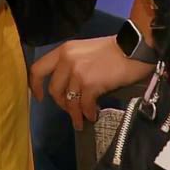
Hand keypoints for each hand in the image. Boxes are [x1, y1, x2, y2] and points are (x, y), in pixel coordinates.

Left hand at [28, 35, 153, 129]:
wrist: (134, 49)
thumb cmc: (113, 51)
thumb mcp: (85, 51)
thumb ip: (72, 65)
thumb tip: (68, 88)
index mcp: (64, 50)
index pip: (38, 68)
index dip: (35, 85)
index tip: (39, 97)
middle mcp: (67, 60)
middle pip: (54, 89)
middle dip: (61, 103)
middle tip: (70, 109)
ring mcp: (78, 72)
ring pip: (69, 100)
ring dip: (75, 113)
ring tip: (82, 120)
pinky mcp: (90, 84)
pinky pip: (83, 105)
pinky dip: (88, 113)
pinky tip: (93, 115)